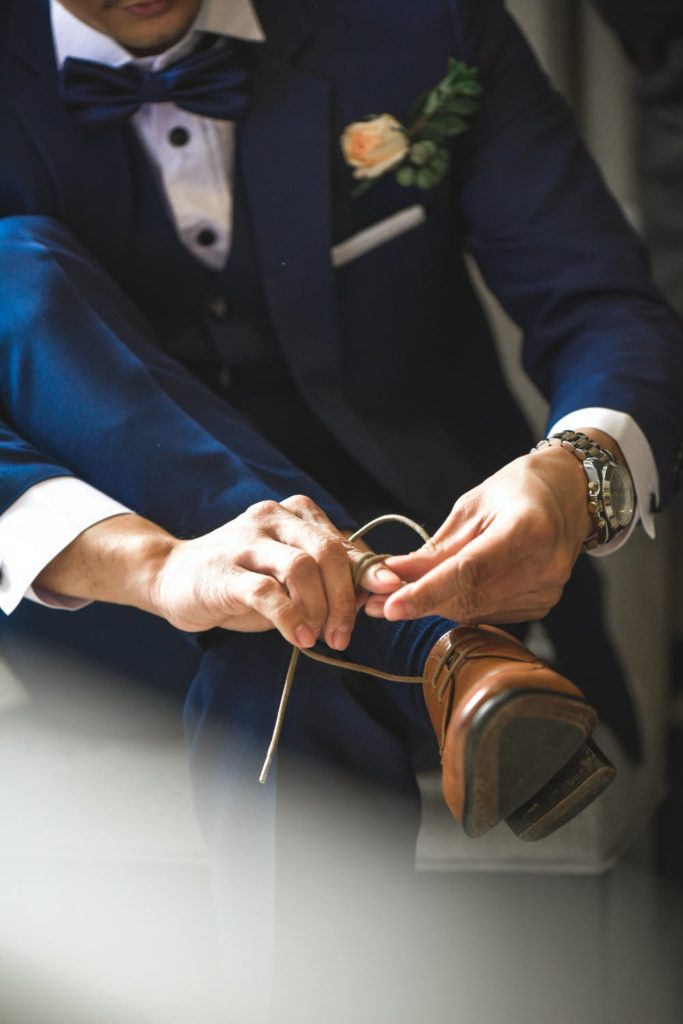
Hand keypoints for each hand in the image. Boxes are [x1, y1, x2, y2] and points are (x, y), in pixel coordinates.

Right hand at [151, 495, 401, 647]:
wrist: (171, 576)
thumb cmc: (241, 578)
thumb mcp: (288, 573)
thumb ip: (328, 575)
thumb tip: (378, 590)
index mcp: (295, 514)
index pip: (344, 544)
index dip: (368, 577)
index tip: (383, 603)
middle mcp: (273, 517)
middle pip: (328, 552)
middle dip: (345, 598)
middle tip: (344, 633)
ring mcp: (247, 541)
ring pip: (302, 568)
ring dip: (319, 609)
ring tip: (318, 637)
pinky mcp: (225, 570)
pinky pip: (267, 591)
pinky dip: (290, 617)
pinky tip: (299, 637)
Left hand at [364, 446, 592, 623]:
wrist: (569, 494)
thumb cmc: (517, 490)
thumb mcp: (472, 506)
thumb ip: (436, 547)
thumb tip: (393, 574)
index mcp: (528, 529)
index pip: (470, 571)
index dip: (426, 592)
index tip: (390, 607)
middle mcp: (545, 565)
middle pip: (470, 597)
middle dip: (420, 602)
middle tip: (374, 603)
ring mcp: (548, 590)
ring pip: (476, 611)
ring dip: (434, 607)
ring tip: (398, 598)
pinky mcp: (543, 604)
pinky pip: (489, 613)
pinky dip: (459, 606)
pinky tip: (440, 594)